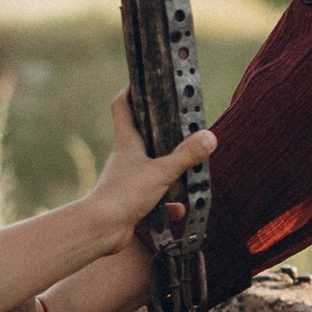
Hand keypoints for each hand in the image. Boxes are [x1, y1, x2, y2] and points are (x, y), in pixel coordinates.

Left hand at [81, 89, 218, 254]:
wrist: (101, 228)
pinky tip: (179, 209)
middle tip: (181, 128)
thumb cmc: (123, 194)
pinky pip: (155, 196)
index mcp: (127, 142)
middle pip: (142, 135)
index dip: (131, 92)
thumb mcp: (161, 171)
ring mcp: (127, 178)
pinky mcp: (131, 200)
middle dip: (161, 133)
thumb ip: (186, 156)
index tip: (144, 83)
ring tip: (188, 173)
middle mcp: (125, 157)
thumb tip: (209, 137)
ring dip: (169, 172)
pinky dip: (168, 202)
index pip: (123, 106)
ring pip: (151, 168)